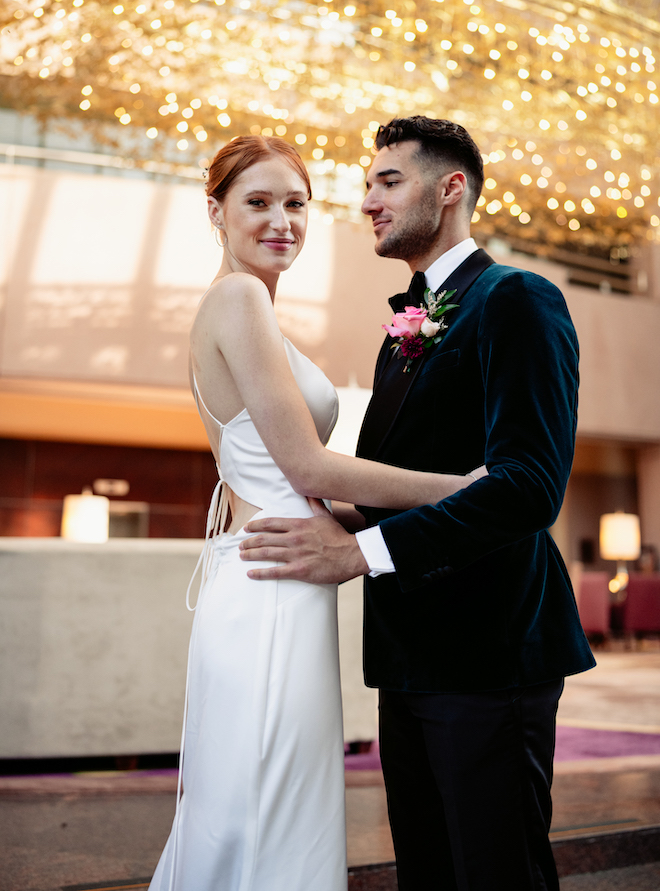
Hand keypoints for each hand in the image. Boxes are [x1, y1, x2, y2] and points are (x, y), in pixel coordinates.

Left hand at [239, 498, 368, 582]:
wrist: (351, 554)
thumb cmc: (338, 536)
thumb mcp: (325, 517)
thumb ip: (314, 504)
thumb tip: (309, 492)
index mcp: (298, 525)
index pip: (271, 523)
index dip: (255, 525)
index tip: (246, 528)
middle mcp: (294, 538)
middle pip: (264, 538)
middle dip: (249, 542)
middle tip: (241, 546)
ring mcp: (296, 554)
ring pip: (267, 553)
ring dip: (251, 555)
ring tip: (242, 556)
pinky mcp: (300, 570)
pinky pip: (275, 571)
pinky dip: (261, 573)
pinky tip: (251, 573)